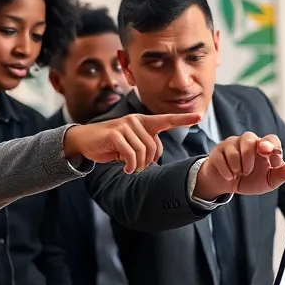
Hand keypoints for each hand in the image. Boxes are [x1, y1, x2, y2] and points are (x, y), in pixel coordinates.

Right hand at [64, 113, 201, 173]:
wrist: (84, 141)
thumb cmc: (109, 144)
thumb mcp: (130, 144)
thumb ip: (144, 146)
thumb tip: (154, 158)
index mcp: (143, 122)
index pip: (166, 120)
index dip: (183, 119)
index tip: (199, 116)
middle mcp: (136, 120)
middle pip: (154, 148)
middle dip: (148, 162)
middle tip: (136, 167)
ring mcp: (125, 125)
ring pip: (143, 152)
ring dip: (137, 166)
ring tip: (130, 168)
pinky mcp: (115, 134)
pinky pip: (131, 154)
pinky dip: (130, 165)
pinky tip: (125, 168)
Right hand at [193, 132, 284, 199]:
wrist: (228, 186)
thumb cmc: (251, 179)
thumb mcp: (269, 180)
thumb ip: (283, 174)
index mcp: (263, 147)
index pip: (271, 139)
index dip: (272, 149)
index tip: (273, 163)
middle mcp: (248, 142)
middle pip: (249, 138)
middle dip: (249, 157)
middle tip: (247, 171)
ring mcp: (231, 144)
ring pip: (234, 147)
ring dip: (237, 165)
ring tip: (238, 174)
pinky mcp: (217, 151)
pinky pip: (220, 157)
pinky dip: (226, 171)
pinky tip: (229, 176)